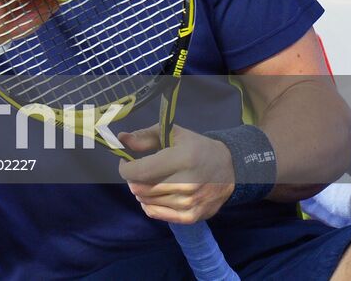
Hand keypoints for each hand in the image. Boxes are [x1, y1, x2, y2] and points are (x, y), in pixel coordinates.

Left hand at [118, 124, 235, 222]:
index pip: (139, 171)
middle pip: (141, 189)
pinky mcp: (193, 216)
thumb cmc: (195, 147)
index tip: (126, 161)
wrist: (229, 167)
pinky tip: (153, 196)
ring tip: (150, 181)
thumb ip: (144, 137)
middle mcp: (188, 184)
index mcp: (182, 159)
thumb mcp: (172, 133)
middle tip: (139, 171)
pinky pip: (158, 214)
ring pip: (147, 201)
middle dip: (133, 179)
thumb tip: (121, 139)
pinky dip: (149, 205)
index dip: (125, 168)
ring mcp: (191, 203)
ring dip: (142, 191)